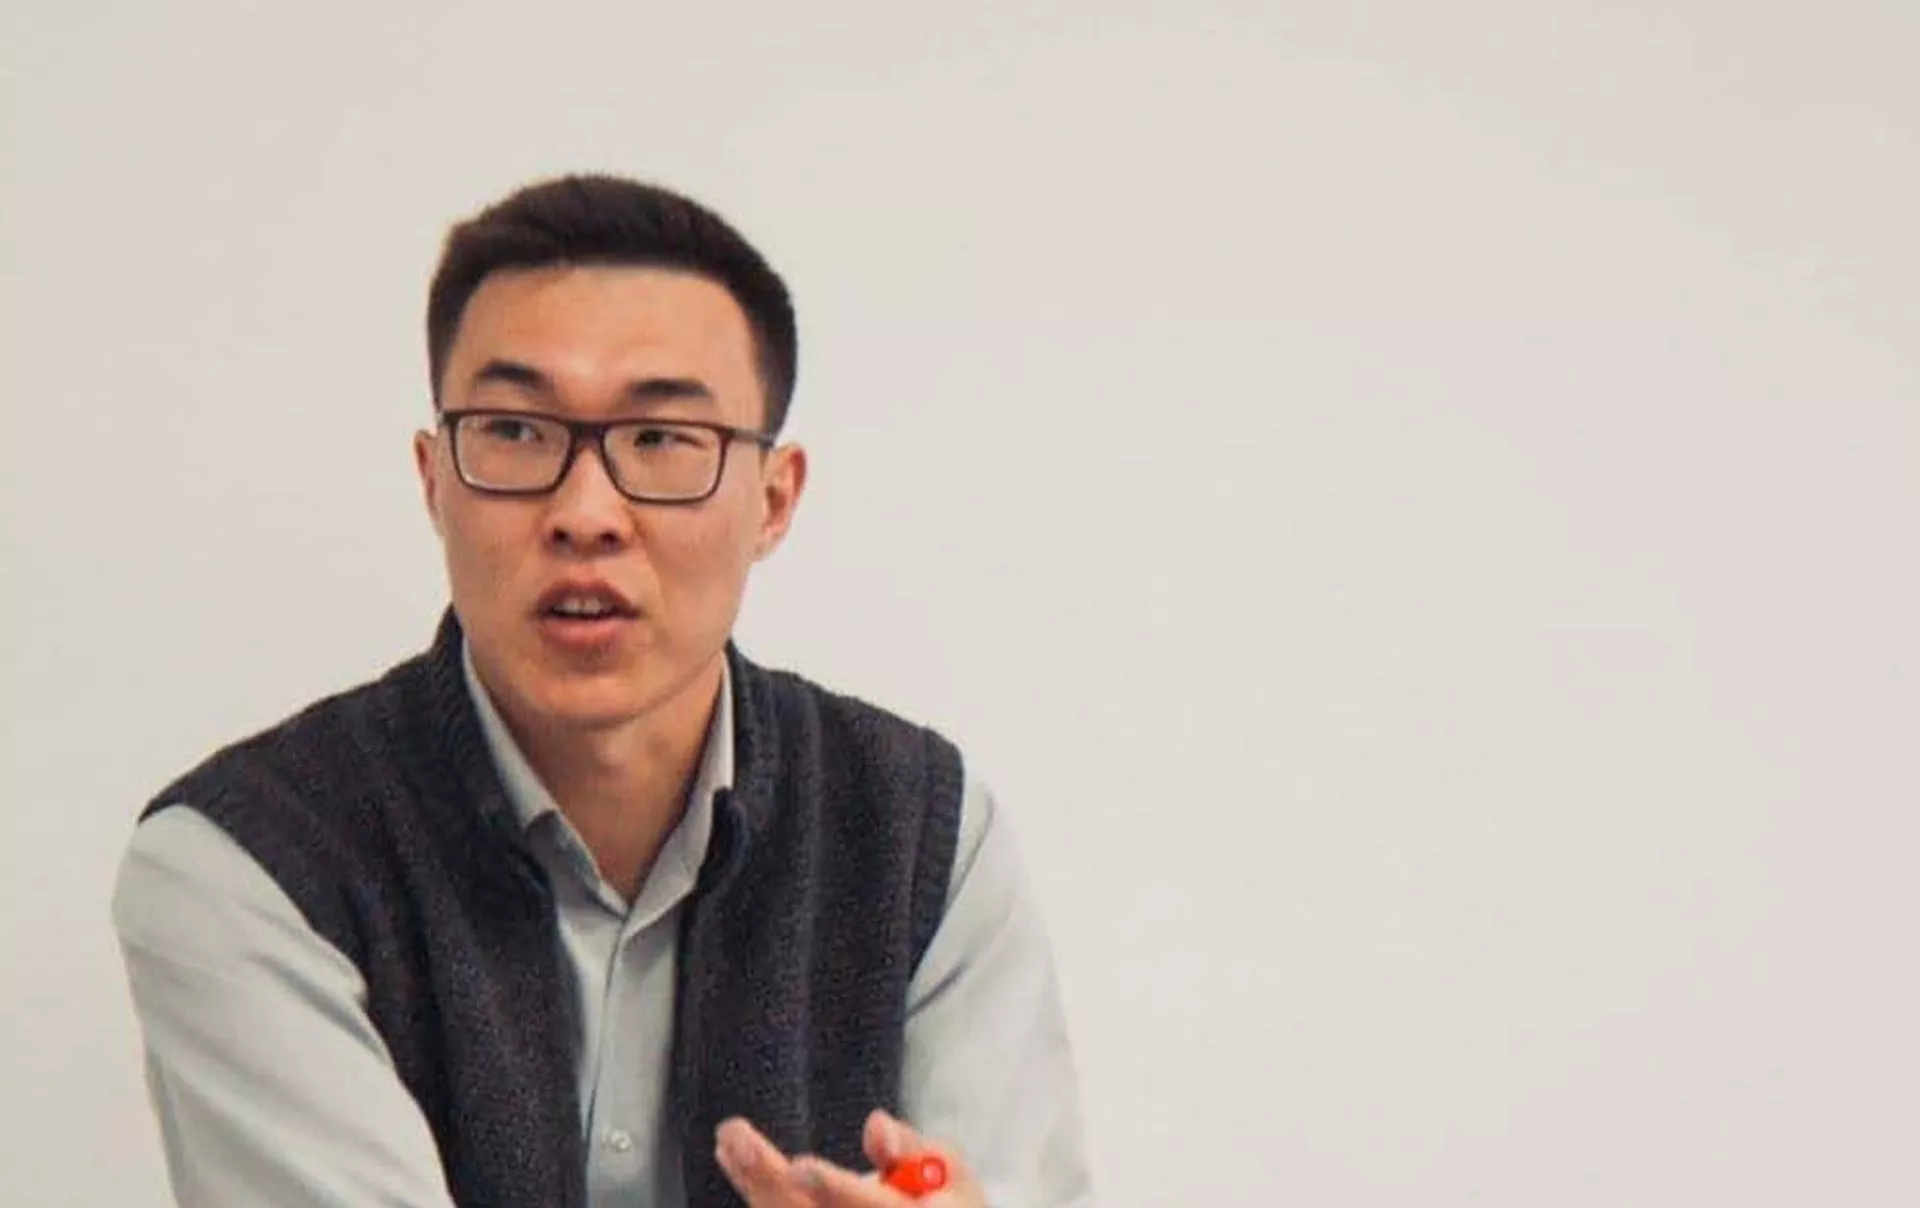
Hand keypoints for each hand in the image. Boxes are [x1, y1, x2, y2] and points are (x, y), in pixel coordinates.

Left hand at [714, 1109, 985, 1207]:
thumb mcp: (951, 1173)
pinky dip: (761, 1195)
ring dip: (755, 1185)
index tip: (800, 1165)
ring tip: (729, 1142)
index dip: (835, 1190)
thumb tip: (874, 1128)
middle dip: (767, 1181)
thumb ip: (913, 1147)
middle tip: (734, 1135)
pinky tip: (735, 1159)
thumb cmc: (944, 1205)